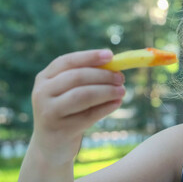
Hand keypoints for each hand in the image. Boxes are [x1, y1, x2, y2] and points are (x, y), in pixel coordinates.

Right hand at [30, 49, 124, 164]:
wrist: (51, 145)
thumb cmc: (67, 111)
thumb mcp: (70, 91)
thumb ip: (87, 78)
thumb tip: (116, 66)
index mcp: (45, 78)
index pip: (68, 61)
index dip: (90, 56)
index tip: (111, 55)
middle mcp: (42, 92)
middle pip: (77, 77)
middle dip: (103, 76)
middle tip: (121, 78)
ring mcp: (49, 112)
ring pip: (83, 95)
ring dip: (107, 91)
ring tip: (122, 91)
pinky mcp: (60, 130)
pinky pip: (89, 115)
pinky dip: (106, 107)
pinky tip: (117, 103)